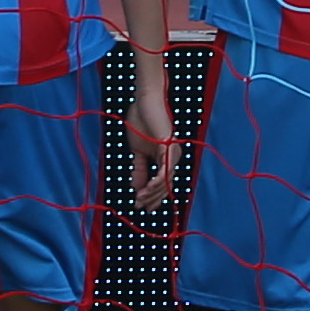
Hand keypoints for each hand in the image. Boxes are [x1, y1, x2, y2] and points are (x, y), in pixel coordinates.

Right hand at [129, 77, 180, 213]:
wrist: (143, 102)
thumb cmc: (141, 122)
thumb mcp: (136, 152)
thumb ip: (138, 169)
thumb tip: (136, 188)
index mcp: (166, 159)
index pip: (162, 184)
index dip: (153, 197)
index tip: (142, 207)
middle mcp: (173, 158)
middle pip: (165, 186)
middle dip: (152, 198)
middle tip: (139, 206)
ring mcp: (173, 153)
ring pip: (166, 181)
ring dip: (153, 193)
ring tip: (140, 199)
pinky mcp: (169, 147)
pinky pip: (165, 170)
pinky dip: (156, 182)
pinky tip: (147, 189)